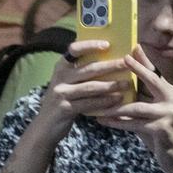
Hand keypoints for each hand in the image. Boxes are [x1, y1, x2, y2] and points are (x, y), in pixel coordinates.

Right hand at [0, 40, 131, 172]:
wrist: (45, 127)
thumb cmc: (63, 102)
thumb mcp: (67, 84)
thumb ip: (80, 73)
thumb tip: (107, 60)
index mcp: (61, 67)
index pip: (74, 49)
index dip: (90, 45)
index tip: (107, 44)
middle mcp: (59, 77)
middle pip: (88, 68)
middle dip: (110, 65)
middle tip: (126, 63)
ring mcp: (60, 93)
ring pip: (90, 86)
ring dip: (111, 84)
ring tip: (127, 84)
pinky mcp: (64, 108)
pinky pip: (89, 103)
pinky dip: (104, 102)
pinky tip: (117, 100)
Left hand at [97, 47, 172, 172]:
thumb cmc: (160, 135)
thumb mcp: (150, 113)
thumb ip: (140, 99)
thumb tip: (120, 87)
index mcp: (170, 93)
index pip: (155, 73)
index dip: (144, 61)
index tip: (133, 48)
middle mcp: (172, 99)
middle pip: (152, 80)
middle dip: (137, 69)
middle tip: (122, 59)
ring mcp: (169, 113)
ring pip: (137, 106)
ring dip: (116, 106)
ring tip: (98, 103)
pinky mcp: (162, 128)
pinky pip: (134, 123)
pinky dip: (118, 122)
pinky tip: (104, 120)